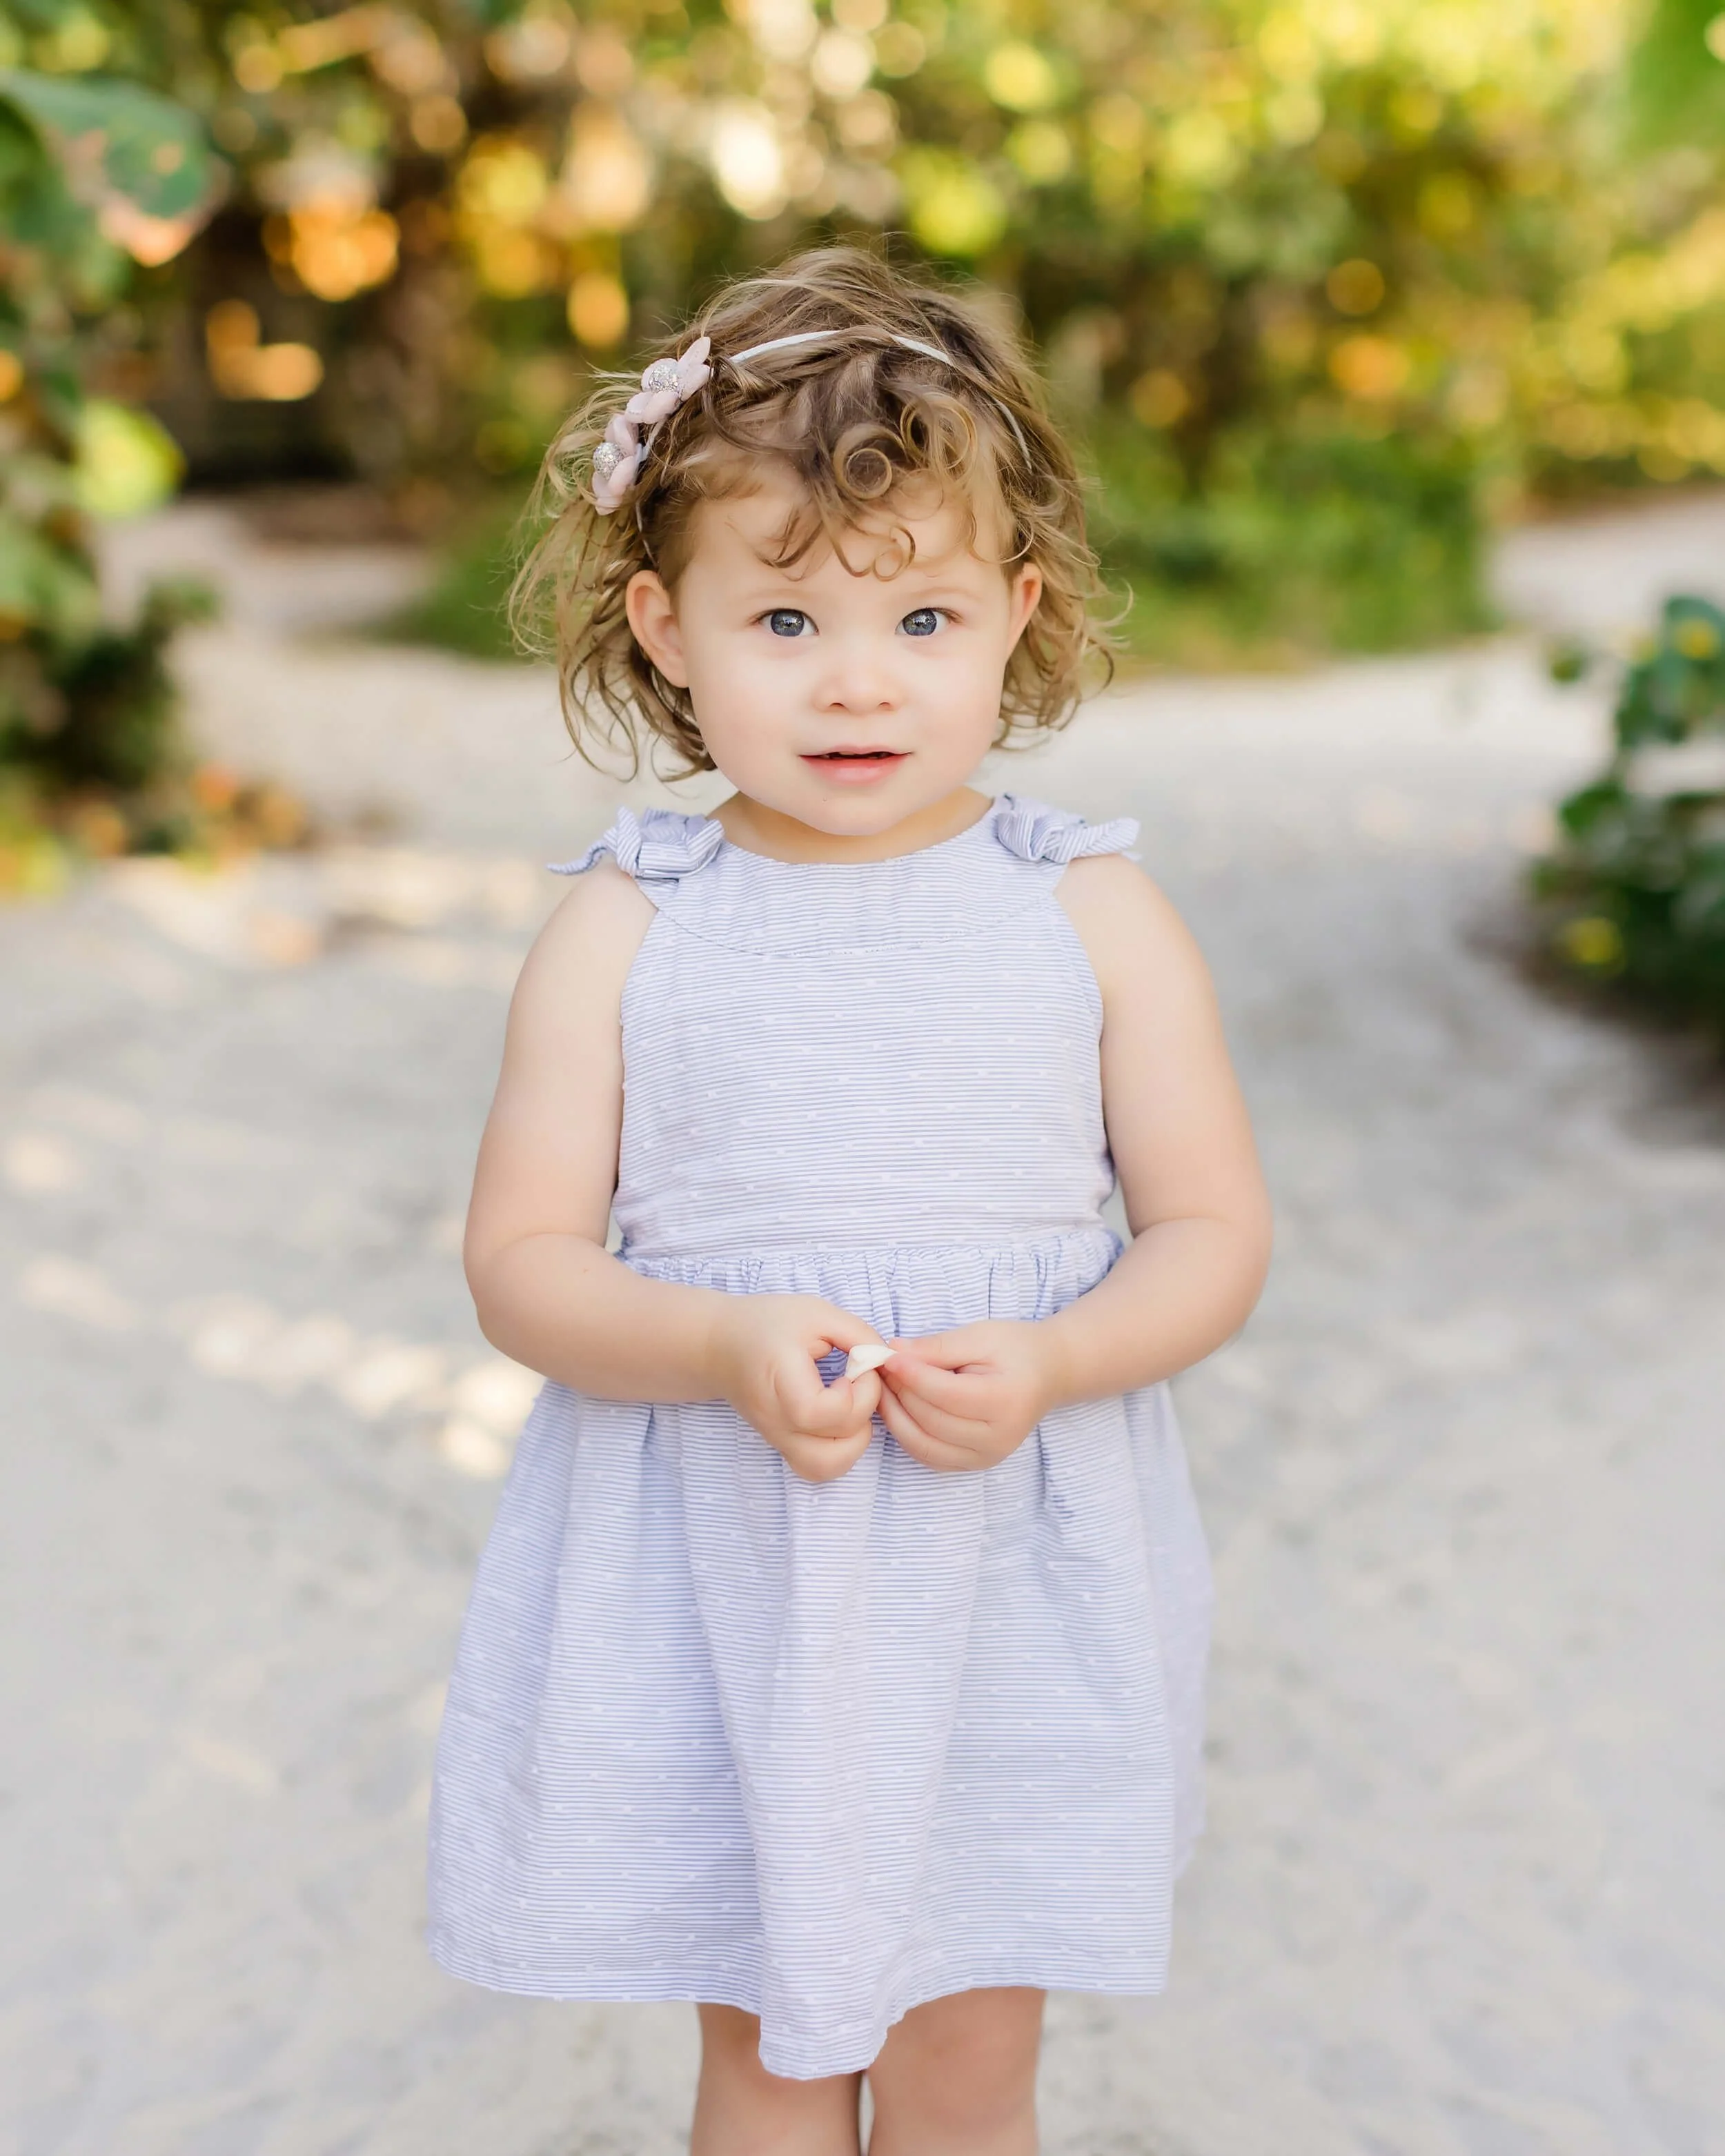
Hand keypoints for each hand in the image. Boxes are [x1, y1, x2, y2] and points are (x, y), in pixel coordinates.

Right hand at [709, 1294, 885, 1482]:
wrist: (717, 1343)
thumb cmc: (765, 1323)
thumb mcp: (816, 1313)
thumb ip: (858, 1335)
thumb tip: (886, 1361)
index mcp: (781, 1383)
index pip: (831, 1413)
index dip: (860, 1391)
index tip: (857, 1366)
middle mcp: (776, 1420)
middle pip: (832, 1451)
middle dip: (863, 1417)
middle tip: (857, 1385)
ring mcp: (776, 1438)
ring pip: (825, 1469)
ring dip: (853, 1443)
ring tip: (851, 1408)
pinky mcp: (781, 1444)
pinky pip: (815, 1468)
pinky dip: (837, 1453)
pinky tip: (838, 1421)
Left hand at [877, 1320, 1058, 1472]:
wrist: (1049, 1373)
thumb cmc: (1016, 1349)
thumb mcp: (980, 1336)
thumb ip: (937, 1347)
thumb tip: (894, 1352)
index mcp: (1005, 1401)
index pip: (944, 1393)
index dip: (910, 1374)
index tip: (886, 1355)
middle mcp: (998, 1437)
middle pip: (930, 1420)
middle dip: (899, 1393)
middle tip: (881, 1368)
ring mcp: (988, 1456)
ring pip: (924, 1444)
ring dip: (896, 1417)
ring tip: (885, 1388)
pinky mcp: (976, 1465)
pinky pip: (929, 1456)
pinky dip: (907, 1435)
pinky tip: (899, 1410)